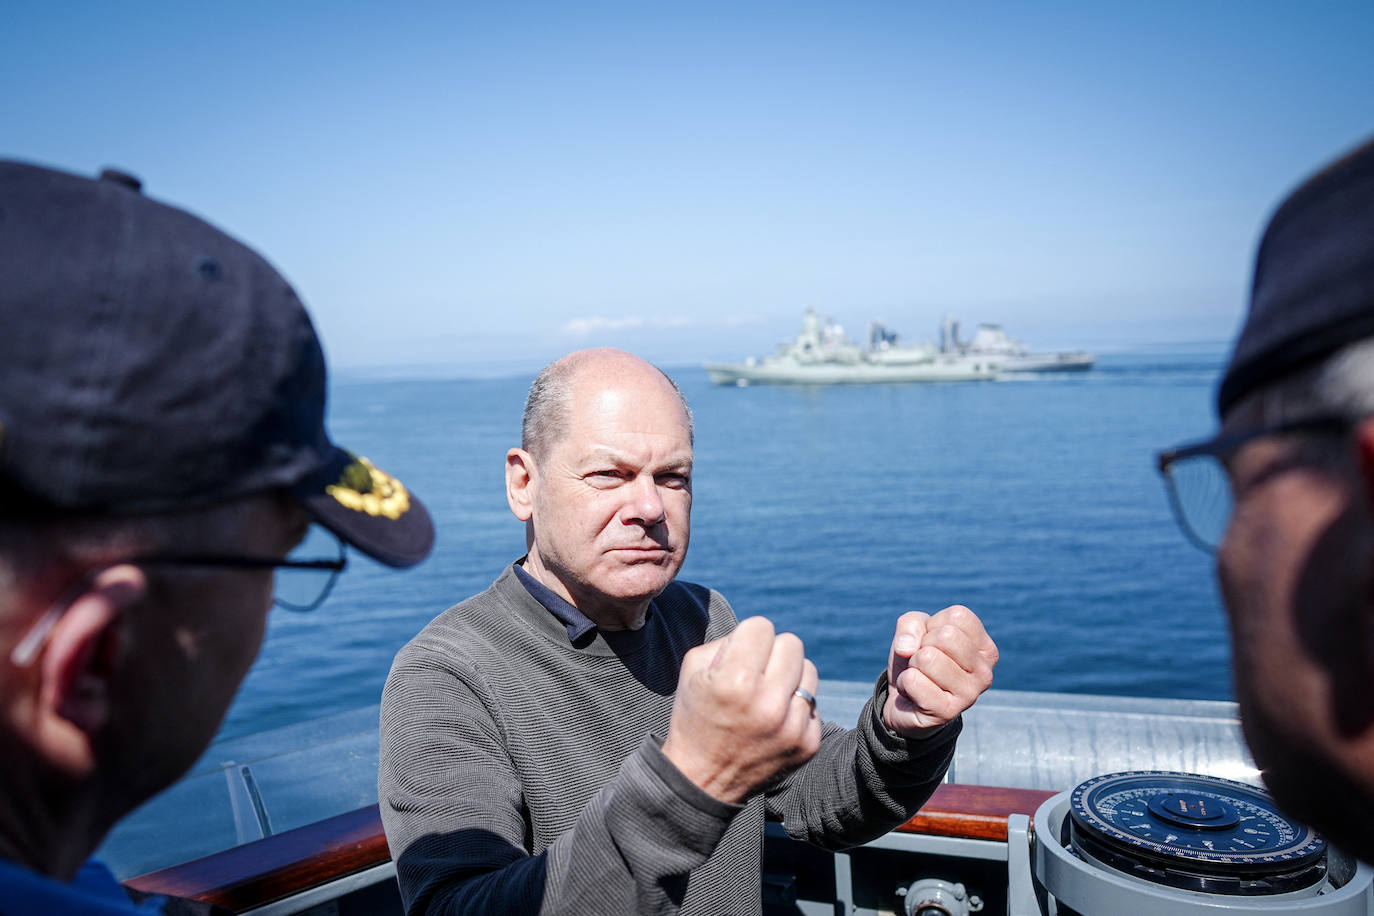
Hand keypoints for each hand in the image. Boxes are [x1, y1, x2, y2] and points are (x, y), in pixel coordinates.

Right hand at [661, 616, 821, 803]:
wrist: (702, 780)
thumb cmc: (696, 716)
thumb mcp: (694, 670)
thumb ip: (727, 641)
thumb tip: (762, 635)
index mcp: (736, 681)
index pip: (762, 626)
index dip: (747, 638)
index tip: (738, 656)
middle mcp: (768, 704)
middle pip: (791, 643)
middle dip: (771, 653)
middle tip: (755, 673)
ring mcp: (792, 727)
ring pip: (809, 670)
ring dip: (789, 677)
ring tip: (767, 695)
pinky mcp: (808, 744)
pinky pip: (814, 704)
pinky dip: (795, 708)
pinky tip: (774, 721)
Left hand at [883, 605, 996, 737]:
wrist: (904, 703)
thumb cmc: (917, 660)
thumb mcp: (914, 631)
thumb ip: (910, 624)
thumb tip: (906, 649)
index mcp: (985, 648)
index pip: (958, 616)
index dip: (934, 625)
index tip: (933, 642)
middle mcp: (985, 671)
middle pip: (945, 636)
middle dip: (923, 645)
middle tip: (924, 663)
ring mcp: (970, 694)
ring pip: (927, 658)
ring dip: (913, 666)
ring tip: (920, 678)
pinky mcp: (948, 712)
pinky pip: (913, 681)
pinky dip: (904, 683)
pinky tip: (915, 694)